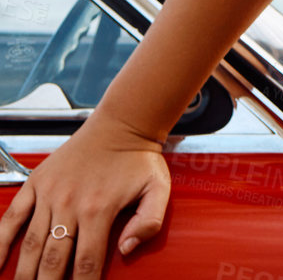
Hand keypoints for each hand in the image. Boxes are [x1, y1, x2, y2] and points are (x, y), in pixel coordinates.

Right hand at [0, 109, 171, 278]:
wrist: (122, 124)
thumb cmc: (140, 159)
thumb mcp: (159, 189)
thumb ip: (149, 222)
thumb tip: (126, 250)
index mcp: (100, 209)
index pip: (87, 262)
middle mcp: (70, 204)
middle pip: (54, 260)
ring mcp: (50, 194)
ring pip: (32, 245)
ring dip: (24, 273)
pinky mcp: (35, 184)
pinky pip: (12, 218)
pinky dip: (0, 243)